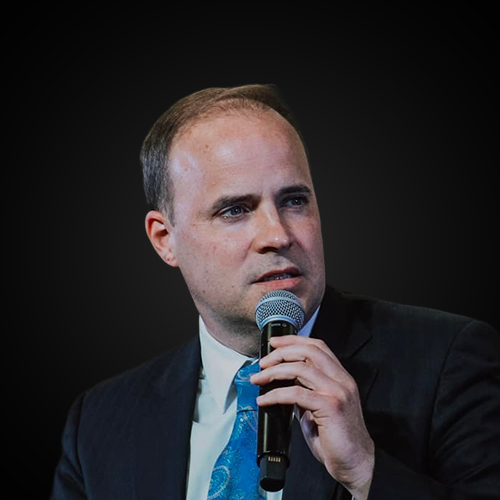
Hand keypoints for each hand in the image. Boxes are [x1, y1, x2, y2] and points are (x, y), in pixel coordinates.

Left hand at [250, 335, 373, 499]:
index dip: (294, 340)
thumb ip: (305, 392)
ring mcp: (337, 392)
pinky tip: (265, 400)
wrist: (357, 464)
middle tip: (263, 363)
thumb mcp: (319, 408)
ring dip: (274, 371)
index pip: (317, 346)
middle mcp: (341, 380)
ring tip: (259, 379)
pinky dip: (275, 394)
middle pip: (309, 351)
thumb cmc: (337, 439)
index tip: (274, 343)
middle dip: (281, 352)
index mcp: (340, 377)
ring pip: (300, 368)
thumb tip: (283, 383)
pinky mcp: (330, 407)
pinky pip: (296, 393)